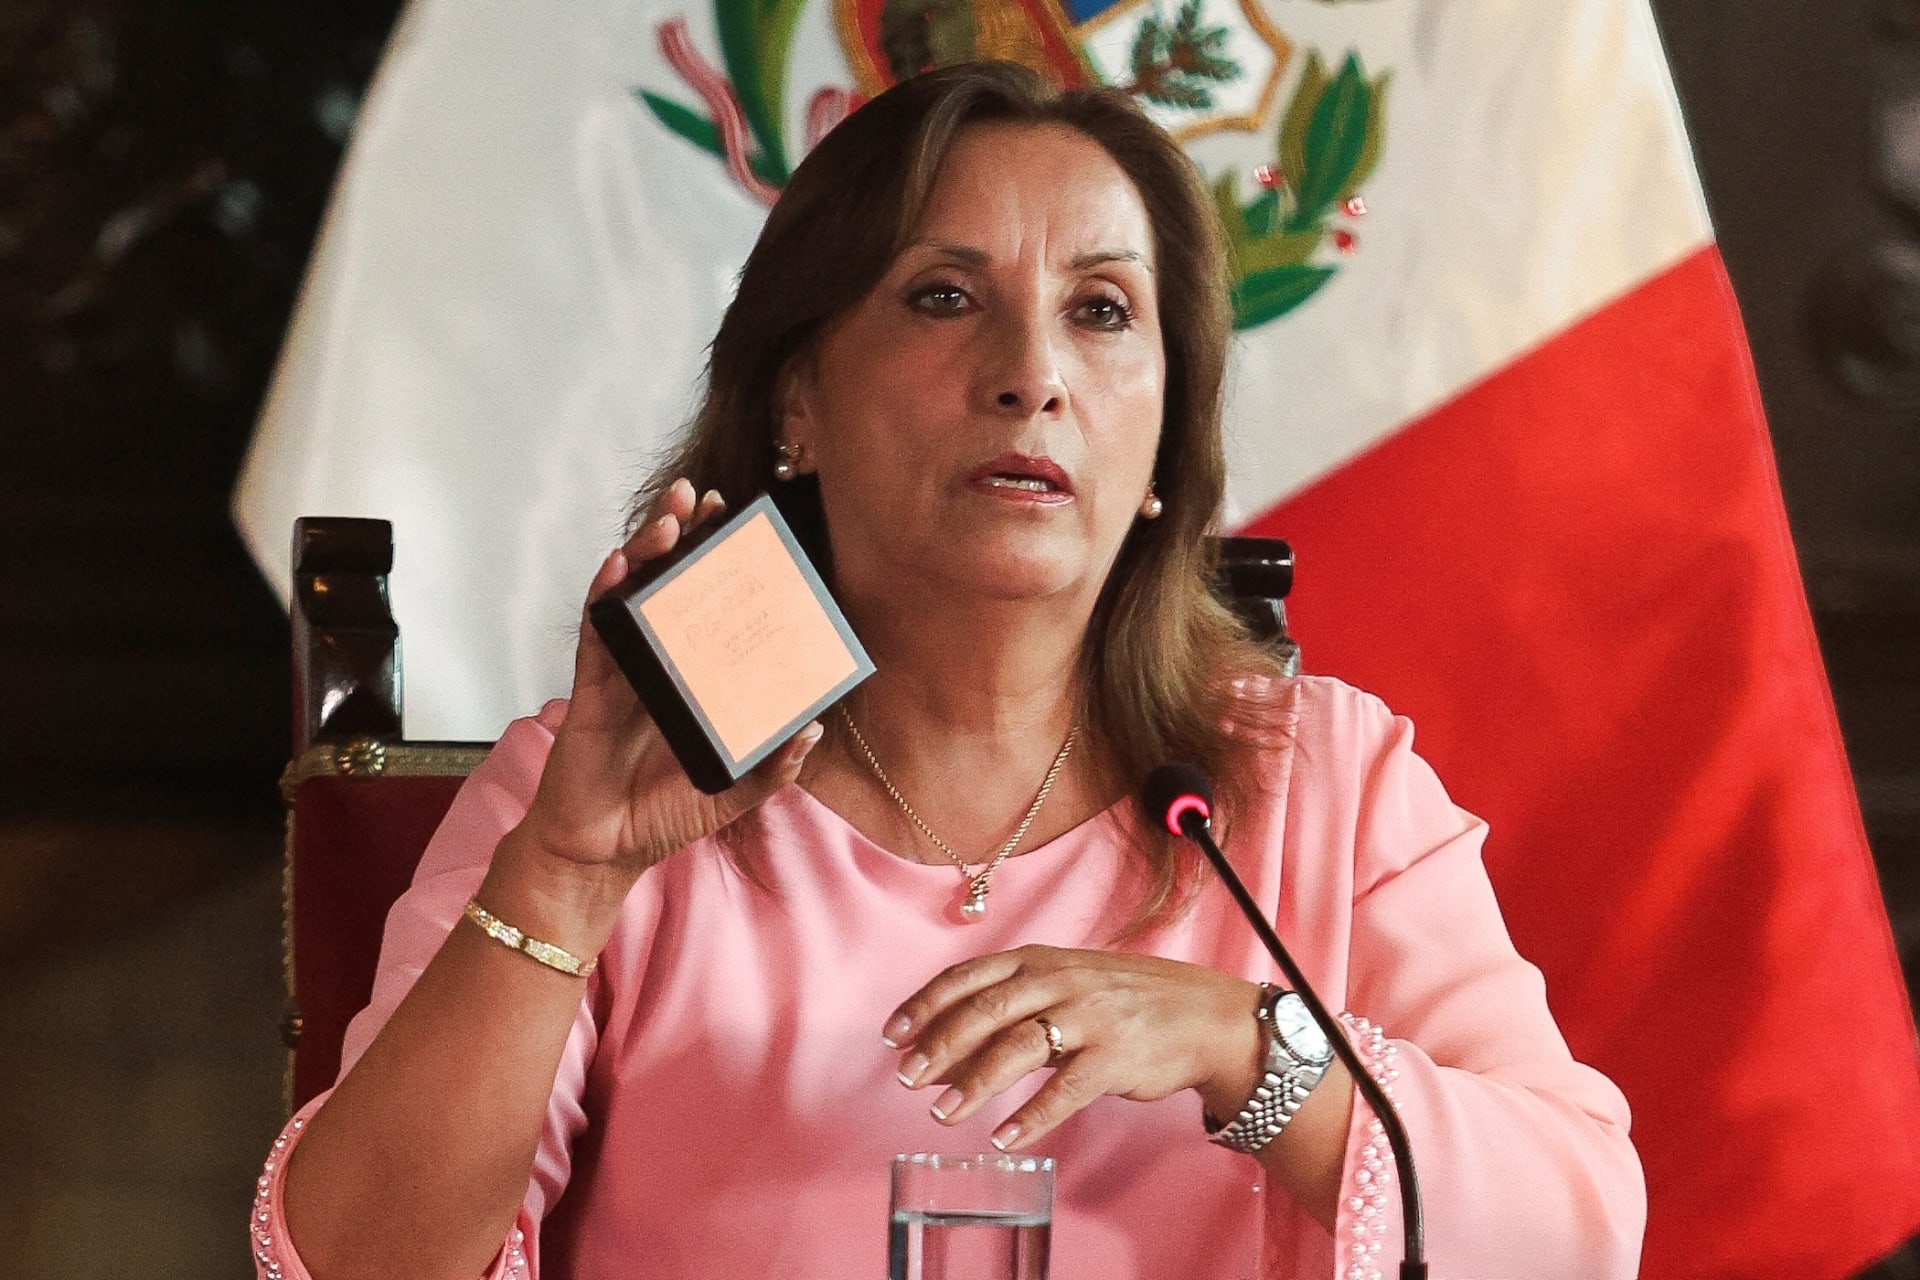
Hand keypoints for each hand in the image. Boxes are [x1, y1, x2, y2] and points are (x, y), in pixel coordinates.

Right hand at [505, 479, 823, 889]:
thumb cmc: (664, 815)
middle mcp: (663, 662)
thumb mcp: (734, 793)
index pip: (717, 609)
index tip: (752, 531)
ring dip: (649, 548)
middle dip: (689, 536)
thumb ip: (773, 767)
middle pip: (675, 585)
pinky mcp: (591, 685)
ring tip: (671, 515)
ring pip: (636, 594)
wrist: (604, 852)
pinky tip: (620, 565)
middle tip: (708, 498)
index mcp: (699, 679)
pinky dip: (606, 594)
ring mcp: (625, 669)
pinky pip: (597, 631)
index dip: (729, 569)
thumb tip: (813, 729)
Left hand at [883, 945, 1265, 1151]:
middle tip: (906, 1079)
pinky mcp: (1114, 1057)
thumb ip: (1012, 1001)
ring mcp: (1088, 1017)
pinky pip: (1064, 1090)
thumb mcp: (1065, 980)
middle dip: (939, 1045)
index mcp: (1039, 960)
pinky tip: (1003, 1138)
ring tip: (943, 1113)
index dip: (925, 1004)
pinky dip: (1030, 1117)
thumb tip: (945, 1040)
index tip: (892, 1035)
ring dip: (974, 1084)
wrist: (1202, 1014)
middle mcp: (1059, 981)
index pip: (969, 977)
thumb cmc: (1122, 1000)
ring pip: (1018, 1049)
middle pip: (985, 1011)